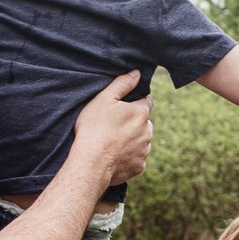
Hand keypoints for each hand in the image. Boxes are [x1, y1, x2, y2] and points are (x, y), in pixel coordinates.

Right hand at [74, 71, 151, 187]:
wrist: (91, 163)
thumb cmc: (94, 129)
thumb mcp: (104, 99)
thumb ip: (122, 83)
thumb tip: (137, 73)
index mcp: (141, 112)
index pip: (146, 101)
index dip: (133, 103)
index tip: (121, 109)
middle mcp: (148, 131)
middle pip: (144, 122)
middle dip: (133, 122)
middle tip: (113, 126)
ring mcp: (145, 150)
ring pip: (141, 141)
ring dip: (132, 140)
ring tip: (112, 142)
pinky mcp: (139, 166)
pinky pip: (136, 158)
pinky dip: (128, 156)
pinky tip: (114, 155)